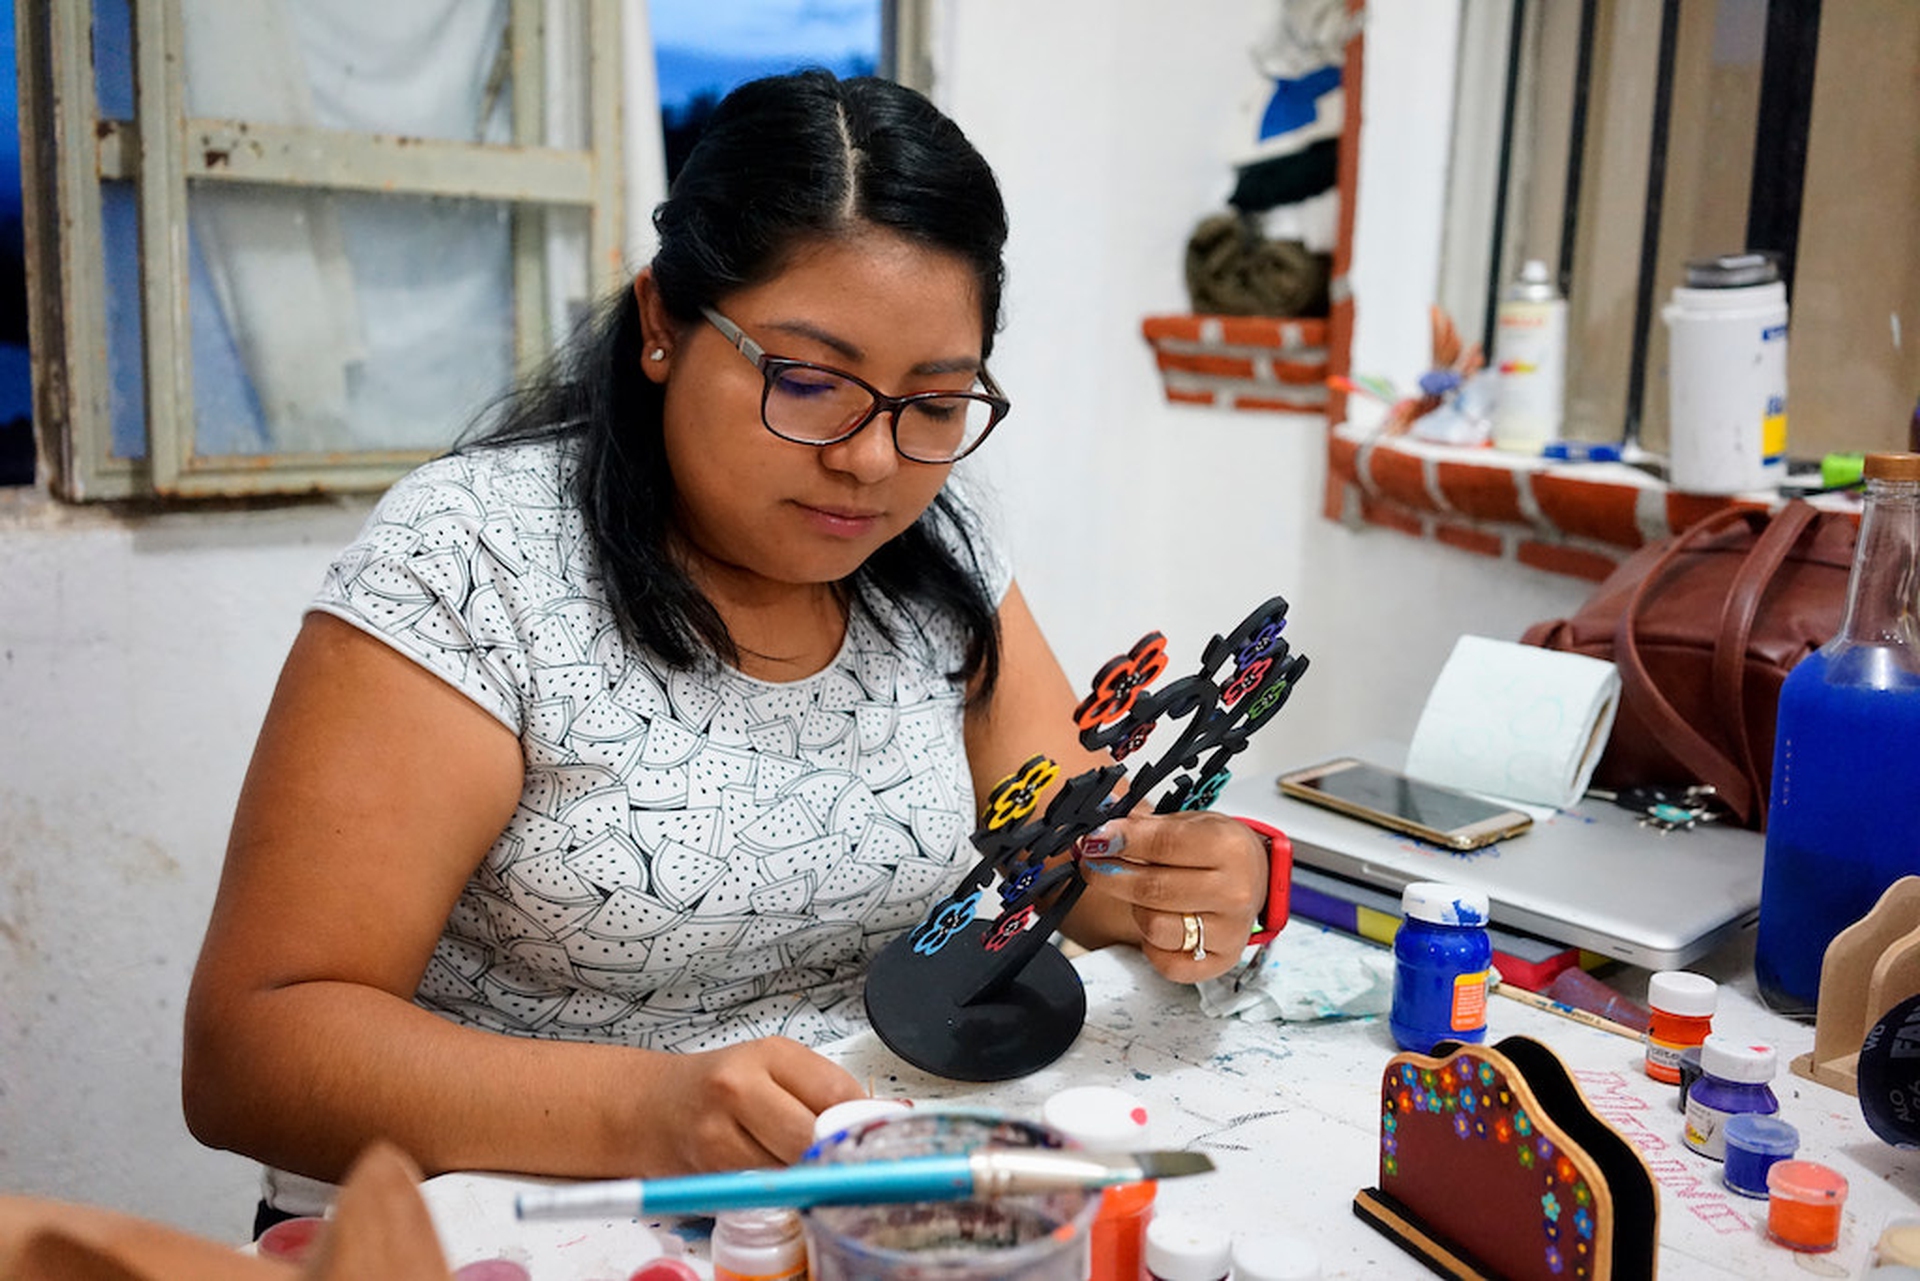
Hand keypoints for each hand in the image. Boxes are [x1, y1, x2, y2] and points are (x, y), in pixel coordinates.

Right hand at [637, 1037, 867, 1171]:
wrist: (654, 1108)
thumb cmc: (721, 1086)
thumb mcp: (775, 1069)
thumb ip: (827, 1091)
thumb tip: (891, 1116)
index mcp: (768, 1055)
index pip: (833, 1092)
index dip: (862, 1121)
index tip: (879, 1137)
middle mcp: (738, 1088)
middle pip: (810, 1138)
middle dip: (831, 1154)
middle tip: (842, 1157)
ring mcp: (717, 1134)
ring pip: (787, 1170)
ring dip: (804, 1175)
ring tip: (797, 1160)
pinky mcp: (707, 1174)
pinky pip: (762, 1190)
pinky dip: (777, 1188)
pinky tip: (770, 1172)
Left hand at [1076, 811, 1267, 982]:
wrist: (1255, 878)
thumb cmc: (1218, 850)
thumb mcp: (1189, 823)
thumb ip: (1145, 826)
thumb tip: (1101, 830)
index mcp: (1229, 847)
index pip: (1164, 843)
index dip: (1122, 840)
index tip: (1096, 838)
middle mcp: (1234, 892)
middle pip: (1152, 889)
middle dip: (1110, 874)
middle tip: (1093, 863)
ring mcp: (1229, 931)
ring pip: (1154, 927)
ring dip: (1136, 908)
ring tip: (1141, 894)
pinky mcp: (1221, 962)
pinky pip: (1166, 963)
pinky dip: (1152, 946)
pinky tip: (1158, 923)